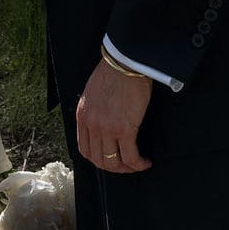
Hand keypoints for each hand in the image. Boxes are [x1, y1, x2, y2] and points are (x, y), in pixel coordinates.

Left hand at [75, 59, 152, 173]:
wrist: (125, 61)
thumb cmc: (113, 72)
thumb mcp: (93, 93)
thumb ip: (94, 111)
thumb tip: (104, 123)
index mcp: (83, 116)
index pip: (85, 149)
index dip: (98, 159)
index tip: (110, 159)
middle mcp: (92, 125)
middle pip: (98, 160)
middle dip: (113, 167)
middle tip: (126, 165)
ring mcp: (107, 129)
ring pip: (113, 162)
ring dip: (126, 168)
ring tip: (137, 164)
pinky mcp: (124, 129)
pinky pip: (130, 156)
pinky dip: (138, 163)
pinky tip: (145, 161)